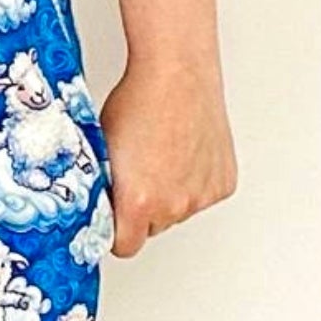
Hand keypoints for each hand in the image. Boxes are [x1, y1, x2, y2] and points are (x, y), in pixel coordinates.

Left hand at [97, 55, 236, 257]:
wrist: (176, 74)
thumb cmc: (138, 102)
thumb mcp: (102, 148)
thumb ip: (103, 186)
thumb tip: (96, 204)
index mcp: (139, 203)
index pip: (124, 247)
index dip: (116, 230)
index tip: (113, 216)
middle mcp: (174, 206)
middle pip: (153, 228)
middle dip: (143, 209)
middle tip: (138, 174)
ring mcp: (202, 196)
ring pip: (179, 210)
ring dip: (170, 193)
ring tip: (162, 155)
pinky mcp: (223, 183)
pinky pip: (202, 194)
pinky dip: (195, 180)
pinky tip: (184, 151)